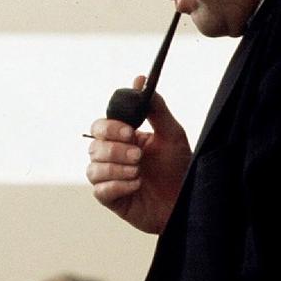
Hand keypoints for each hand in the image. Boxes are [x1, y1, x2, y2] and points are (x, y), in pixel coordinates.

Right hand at [86, 76, 191, 234]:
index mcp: (122, 140)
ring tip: (139, 172)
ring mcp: (109, 178)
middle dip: (115, 150)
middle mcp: (111, 157)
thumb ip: (155, 108)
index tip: (130, 131)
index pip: (100, 126)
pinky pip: (101, 190)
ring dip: (117, 169)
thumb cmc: (178, 168)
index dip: (110, 128)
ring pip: (94, 168)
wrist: (186, 200)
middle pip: (93, 146)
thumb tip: (140, 79)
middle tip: (138, 156)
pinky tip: (137, 185)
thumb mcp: (171, 134)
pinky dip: (119, 185)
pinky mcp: (110, 199)